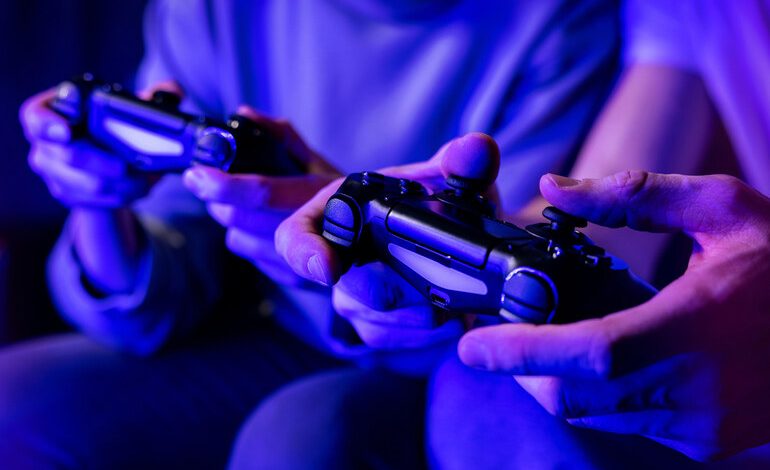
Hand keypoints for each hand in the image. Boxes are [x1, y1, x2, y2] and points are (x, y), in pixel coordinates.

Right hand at [20, 82, 179, 292]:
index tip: (65, 132)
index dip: (47, 125)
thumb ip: (154, 95)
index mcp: (52, 112)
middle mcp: (45, 142)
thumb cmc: (113, 122)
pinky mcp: (66, 193)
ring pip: (84, 184)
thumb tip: (174, 90)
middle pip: (67, 156)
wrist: (108, 156)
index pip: (35, 117)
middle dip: (101, 163)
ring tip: (145, 179)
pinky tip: (139, 190)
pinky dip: (120, 197)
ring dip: (119, 184)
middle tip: (125, 165)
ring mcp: (52, 171)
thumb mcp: (130, 104)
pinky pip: (92, 201)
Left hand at [182, 107, 339, 285]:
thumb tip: (244, 114)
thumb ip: (280, 136)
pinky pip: (249, 254)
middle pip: (238, 217)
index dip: (225, 185)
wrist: (371, 242)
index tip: (197, 175)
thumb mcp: (316, 161)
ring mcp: (302, 260)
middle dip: (220, 200)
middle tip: (215, 184)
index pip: (262, 191)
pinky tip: (261, 228)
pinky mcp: (294, 279)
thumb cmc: (341, 196)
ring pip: (237, 237)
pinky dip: (246, 239)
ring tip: (244, 206)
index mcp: (316, 193)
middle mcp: (311, 229)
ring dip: (232, 220)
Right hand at [276, 133, 500, 349]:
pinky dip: (432, 336)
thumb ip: (461, 162)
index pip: (295, 237)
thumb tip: (477, 149)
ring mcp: (354, 300)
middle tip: (439, 289)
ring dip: (422, 318)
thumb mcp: (451, 180)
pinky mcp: (377, 330)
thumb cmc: (438, 204)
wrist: (457, 240)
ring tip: (456, 300)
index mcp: (341, 213)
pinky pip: (397, 345)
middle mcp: (337, 261)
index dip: (303, 254)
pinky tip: (456, 317)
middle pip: (352, 292)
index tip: (329, 268)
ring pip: (378, 324)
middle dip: (399, 292)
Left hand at [458, 171, 769, 461]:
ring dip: (557, 382)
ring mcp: (702, 428)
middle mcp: (695, 393)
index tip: (472, 345)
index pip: (586, 356)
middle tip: (501, 336)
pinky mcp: (707, 445)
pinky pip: (627, 426)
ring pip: (595, 417)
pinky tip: (601, 359)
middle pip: (573, 397)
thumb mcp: (724, 209)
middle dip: (524, 370)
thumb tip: (554, 190)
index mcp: (695, 329)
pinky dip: (598, 396)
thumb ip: (632, 198)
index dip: (519, 353)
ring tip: (546, 340)